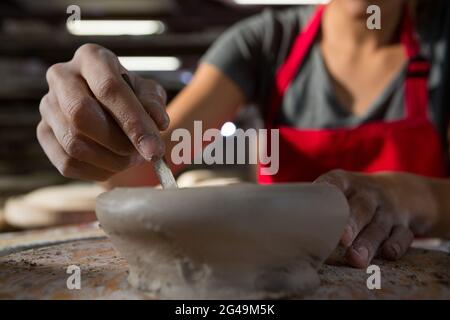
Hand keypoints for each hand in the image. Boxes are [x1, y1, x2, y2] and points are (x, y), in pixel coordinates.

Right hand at [37, 43, 168, 180]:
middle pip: (80, 113)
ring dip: (110, 160)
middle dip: (117, 142)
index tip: (154, 150)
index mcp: (91, 58)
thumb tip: (158, 122)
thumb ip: (153, 105)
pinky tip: (114, 165)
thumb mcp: (149, 95)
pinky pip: (67, 162)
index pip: (109, 88)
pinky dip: (97, 171)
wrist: (110, 110)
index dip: (134, 122)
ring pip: (73, 142)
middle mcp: (62, 76)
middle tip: (141, 155)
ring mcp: (48, 105)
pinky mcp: (43, 133)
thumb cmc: (133, 98)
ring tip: (131, 159)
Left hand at [315, 170, 438, 267]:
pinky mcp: (404, 226)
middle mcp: (368, 194)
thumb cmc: (356, 197)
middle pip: (361, 207)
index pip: (336, 182)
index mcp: (347, 182)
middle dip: (352, 222)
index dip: (328, 188)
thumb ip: (318, 203)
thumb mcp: (341, 190)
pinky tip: (388, 254)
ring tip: (356, 259)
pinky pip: (403, 236)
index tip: (319, 197)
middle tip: (342, 239)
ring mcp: (387, 210)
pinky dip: (397, 245)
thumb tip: (282, 222)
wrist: (404, 191)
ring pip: (379, 226)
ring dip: (368, 242)